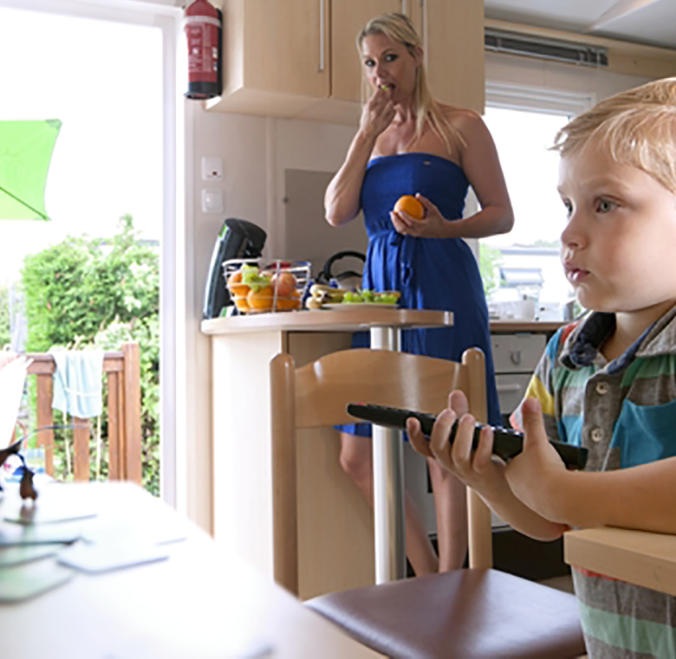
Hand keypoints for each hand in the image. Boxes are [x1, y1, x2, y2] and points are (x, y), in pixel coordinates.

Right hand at [358, 87, 394, 140]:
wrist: (367, 133)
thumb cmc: (367, 119)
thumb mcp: (366, 109)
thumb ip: (373, 100)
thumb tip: (381, 90)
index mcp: (370, 106)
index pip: (379, 92)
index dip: (382, 90)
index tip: (383, 91)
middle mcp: (376, 111)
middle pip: (386, 97)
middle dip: (388, 95)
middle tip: (388, 95)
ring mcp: (382, 116)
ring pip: (391, 103)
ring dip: (390, 103)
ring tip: (388, 104)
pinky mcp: (387, 121)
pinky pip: (394, 111)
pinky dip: (392, 110)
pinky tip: (389, 111)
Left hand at [390, 194, 450, 237]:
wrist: (443, 231)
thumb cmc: (438, 218)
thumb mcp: (433, 209)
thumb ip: (425, 202)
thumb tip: (416, 194)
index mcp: (421, 226)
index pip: (409, 221)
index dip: (402, 216)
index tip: (398, 209)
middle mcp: (416, 232)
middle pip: (402, 228)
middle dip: (395, 220)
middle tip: (391, 212)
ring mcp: (415, 235)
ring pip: (402, 231)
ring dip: (396, 224)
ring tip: (393, 216)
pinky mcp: (414, 235)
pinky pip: (404, 231)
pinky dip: (400, 225)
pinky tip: (398, 218)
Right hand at [407, 390, 506, 499]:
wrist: (494, 483)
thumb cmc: (476, 456)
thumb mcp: (464, 433)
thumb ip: (459, 412)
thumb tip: (456, 394)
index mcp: (442, 452)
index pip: (421, 446)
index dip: (414, 434)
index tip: (412, 420)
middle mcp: (449, 461)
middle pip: (438, 446)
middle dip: (441, 427)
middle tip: (449, 413)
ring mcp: (465, 468)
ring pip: (458, 453)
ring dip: (463, 433)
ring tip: (469, 418)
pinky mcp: (482, 471)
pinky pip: (481, 458)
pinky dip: (484, 443)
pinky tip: (487, 430)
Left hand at [505, 398, 568, 520]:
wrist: (562, 499)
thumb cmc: (547, 470)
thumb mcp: (538, 440)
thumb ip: (533, 421)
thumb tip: (529, 401)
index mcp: (510, 470)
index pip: (515, 457)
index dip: (528, 452)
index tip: (538, 450)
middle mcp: (516, 486)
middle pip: (528, 471)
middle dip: (539, 466)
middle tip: (551, 462)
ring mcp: (529, 499)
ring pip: (538, 484)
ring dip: (548, 479)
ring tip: (558, 473)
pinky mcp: (542, 508)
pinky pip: (548, 496)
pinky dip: (555, 491)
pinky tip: (563, 487)